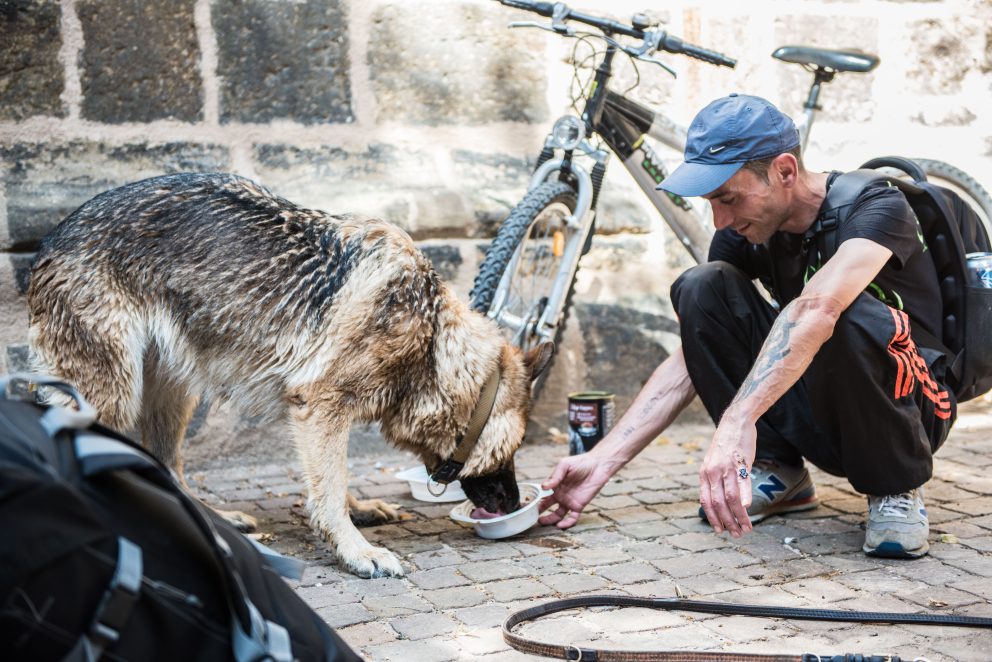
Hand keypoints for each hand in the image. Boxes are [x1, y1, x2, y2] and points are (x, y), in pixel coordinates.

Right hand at [538, 451, 613, 528]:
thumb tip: (543, 487)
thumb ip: (555, 476)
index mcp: (554, 485)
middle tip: (531, 517)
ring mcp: (569, 501)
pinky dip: (567, 523)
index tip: (527, 506)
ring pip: (557, 514)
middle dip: (538, 512)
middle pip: (546, 506)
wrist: (598, 466)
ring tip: (542, 523)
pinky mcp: (579, 506)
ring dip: (550, 520)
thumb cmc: (581, 463)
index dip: (535, 500)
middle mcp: (560, 494)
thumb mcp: (565, 465)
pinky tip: (560, 525)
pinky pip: (572, 518)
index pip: (542, 494)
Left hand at [699, 417, 755, 537]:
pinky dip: (744, 497)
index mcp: (704, 474)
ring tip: (747, 528)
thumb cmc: (726, 445)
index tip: (720, 530)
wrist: (734, 423)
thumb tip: (717, 500)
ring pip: (731, 498)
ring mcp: (726, 468)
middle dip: (727, 522)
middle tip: (737, 534)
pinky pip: (742, 483)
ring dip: (739, 516)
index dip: (712, 518)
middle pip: (718, 503)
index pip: (706, 501)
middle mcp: (713, 472)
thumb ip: (714, 480)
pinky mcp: (740, 462)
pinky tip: (747, 509)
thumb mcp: (713, 463)